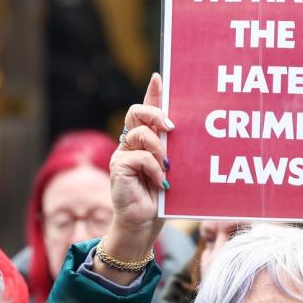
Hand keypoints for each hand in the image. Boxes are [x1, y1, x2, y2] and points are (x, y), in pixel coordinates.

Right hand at [101, 73, 170, 271]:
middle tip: (172, 128)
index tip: (160, 76)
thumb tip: (182, 129)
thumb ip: (174, 150)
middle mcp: (130, 144)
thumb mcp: (173, 170)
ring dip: (159, 149)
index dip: (152, 92)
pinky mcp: (119, 168)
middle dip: (155, 114)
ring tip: (168, 167)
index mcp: (143, 141)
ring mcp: (122, 155)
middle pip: (136, 112)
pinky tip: (162, 183)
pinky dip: (155, 169)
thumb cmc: (161, 200)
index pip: (145, 109)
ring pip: (140, 133)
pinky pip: (139, 157)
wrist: (144, 226)